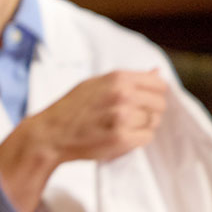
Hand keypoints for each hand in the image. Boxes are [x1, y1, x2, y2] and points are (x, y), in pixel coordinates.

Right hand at [0, 69, 167, 211]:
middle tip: (130, 117)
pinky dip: (137, 139)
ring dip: (141, 126)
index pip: (158, 84)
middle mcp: (122, 95)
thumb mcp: (95, 83)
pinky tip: (120, 136)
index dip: (154, 93)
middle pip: (159, 104)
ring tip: (121, 126)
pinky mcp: (121, 139)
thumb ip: (126, 79)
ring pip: (153, 122)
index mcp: (117, 78)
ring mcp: (123, 117)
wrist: (51, 133)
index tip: (145, 100)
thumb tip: (156, 72)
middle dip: (149, 111)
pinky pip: (146, 138)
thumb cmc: (70, 108)